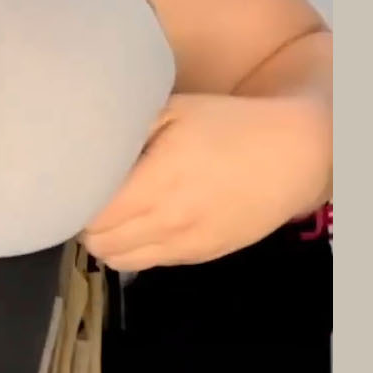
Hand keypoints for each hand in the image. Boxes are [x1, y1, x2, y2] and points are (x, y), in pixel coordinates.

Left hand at [82, 92, 331, 269]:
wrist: (296, 154)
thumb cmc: (231, 124)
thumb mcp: (174, 108)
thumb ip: (125, 129)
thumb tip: (82, 147)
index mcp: (157, 181)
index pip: (91, 214)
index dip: (76, 202)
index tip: (76, 185)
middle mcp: (168, 219)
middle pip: (98, 242)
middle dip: (86, 223)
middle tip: (90, 199)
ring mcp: (185, 243)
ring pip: (119, 260)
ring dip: (107, 241)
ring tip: (113, 215)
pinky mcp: (199, 256)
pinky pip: (148, 263)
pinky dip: (135, 249)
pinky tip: (144, 223)